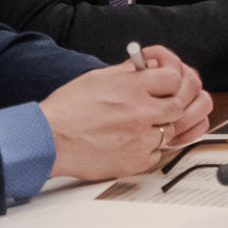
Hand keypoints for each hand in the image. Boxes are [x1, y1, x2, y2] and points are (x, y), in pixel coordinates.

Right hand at [40, 51, 212, 181]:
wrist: (50, 139)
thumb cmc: (68, 108)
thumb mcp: (99, 77)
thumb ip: (129, 72)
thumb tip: (150, 66)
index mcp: (132, 86)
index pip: (174, 78)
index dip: (170, 81)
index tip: (163, 86)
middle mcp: (140, 111)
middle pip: (177, 106)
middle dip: (168, 106)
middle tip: (154, 108)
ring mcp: (140, 138)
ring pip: (169, 131)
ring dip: (157, 128)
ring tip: (135, 127)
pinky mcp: (136, 161)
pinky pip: (156, 154)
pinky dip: (146, 149)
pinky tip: (129, 143)